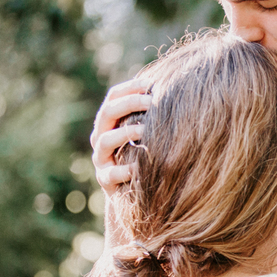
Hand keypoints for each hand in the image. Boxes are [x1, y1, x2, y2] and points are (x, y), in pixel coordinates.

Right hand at [90, 77, 150, 194]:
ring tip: (146, 130)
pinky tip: (142, 166)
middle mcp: (100, 137)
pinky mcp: (105, 180)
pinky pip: (112, 173)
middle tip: (151, 102)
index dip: (130, 87)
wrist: (132, 192)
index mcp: (109, 121)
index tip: (150, 84)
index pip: (113, 96)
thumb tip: (176, 86)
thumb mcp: (146, 132)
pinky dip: (126, 170)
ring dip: (126, 133)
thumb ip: (152, 114)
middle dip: (129, 104)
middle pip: (107, 113)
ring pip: (104, 141)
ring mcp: (100, 159)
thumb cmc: (144, 154)